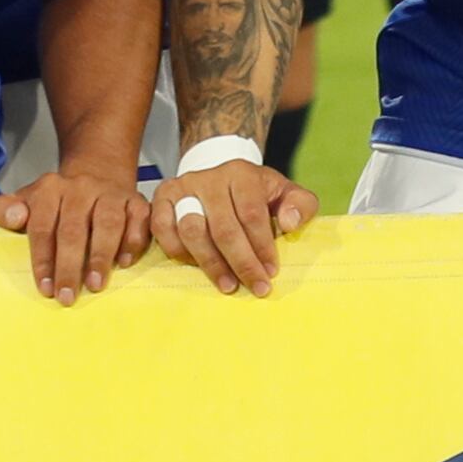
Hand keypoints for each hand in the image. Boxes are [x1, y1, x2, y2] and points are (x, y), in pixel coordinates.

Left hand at [0, 167, 154, 302]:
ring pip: (108, 224)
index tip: (45, 288)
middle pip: (74, 230)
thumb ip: (5, 210)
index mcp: (50, 189)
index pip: (43, 227)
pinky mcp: (136, 200)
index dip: (43, 260)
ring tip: (95, 285)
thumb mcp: (25, 202)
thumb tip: (13, 218)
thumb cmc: (57, 204)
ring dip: (101, 256)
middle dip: (69, 266)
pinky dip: (133, 241)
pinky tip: (124, 262)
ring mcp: (111, 192)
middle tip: (67, 296)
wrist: (97, 175)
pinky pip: (139, 220)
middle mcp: (81, 187)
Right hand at [154, 157, 321, 294]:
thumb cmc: (257, 193)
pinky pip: (163, 230)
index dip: (261, 246)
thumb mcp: (286, 192)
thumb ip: (301, 205)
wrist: (222, 176)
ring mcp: (183, 188)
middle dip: (241, 262)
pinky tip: (196, 268)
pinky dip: (178, 252)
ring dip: (211, 263)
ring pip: (192, 230)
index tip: (271, 272)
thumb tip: (290, 224)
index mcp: (242, 174)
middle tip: (256, 287)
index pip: (252, 214)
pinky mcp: (162, 199)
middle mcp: (210, 178)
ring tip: (229, 286)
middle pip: (223, 227)